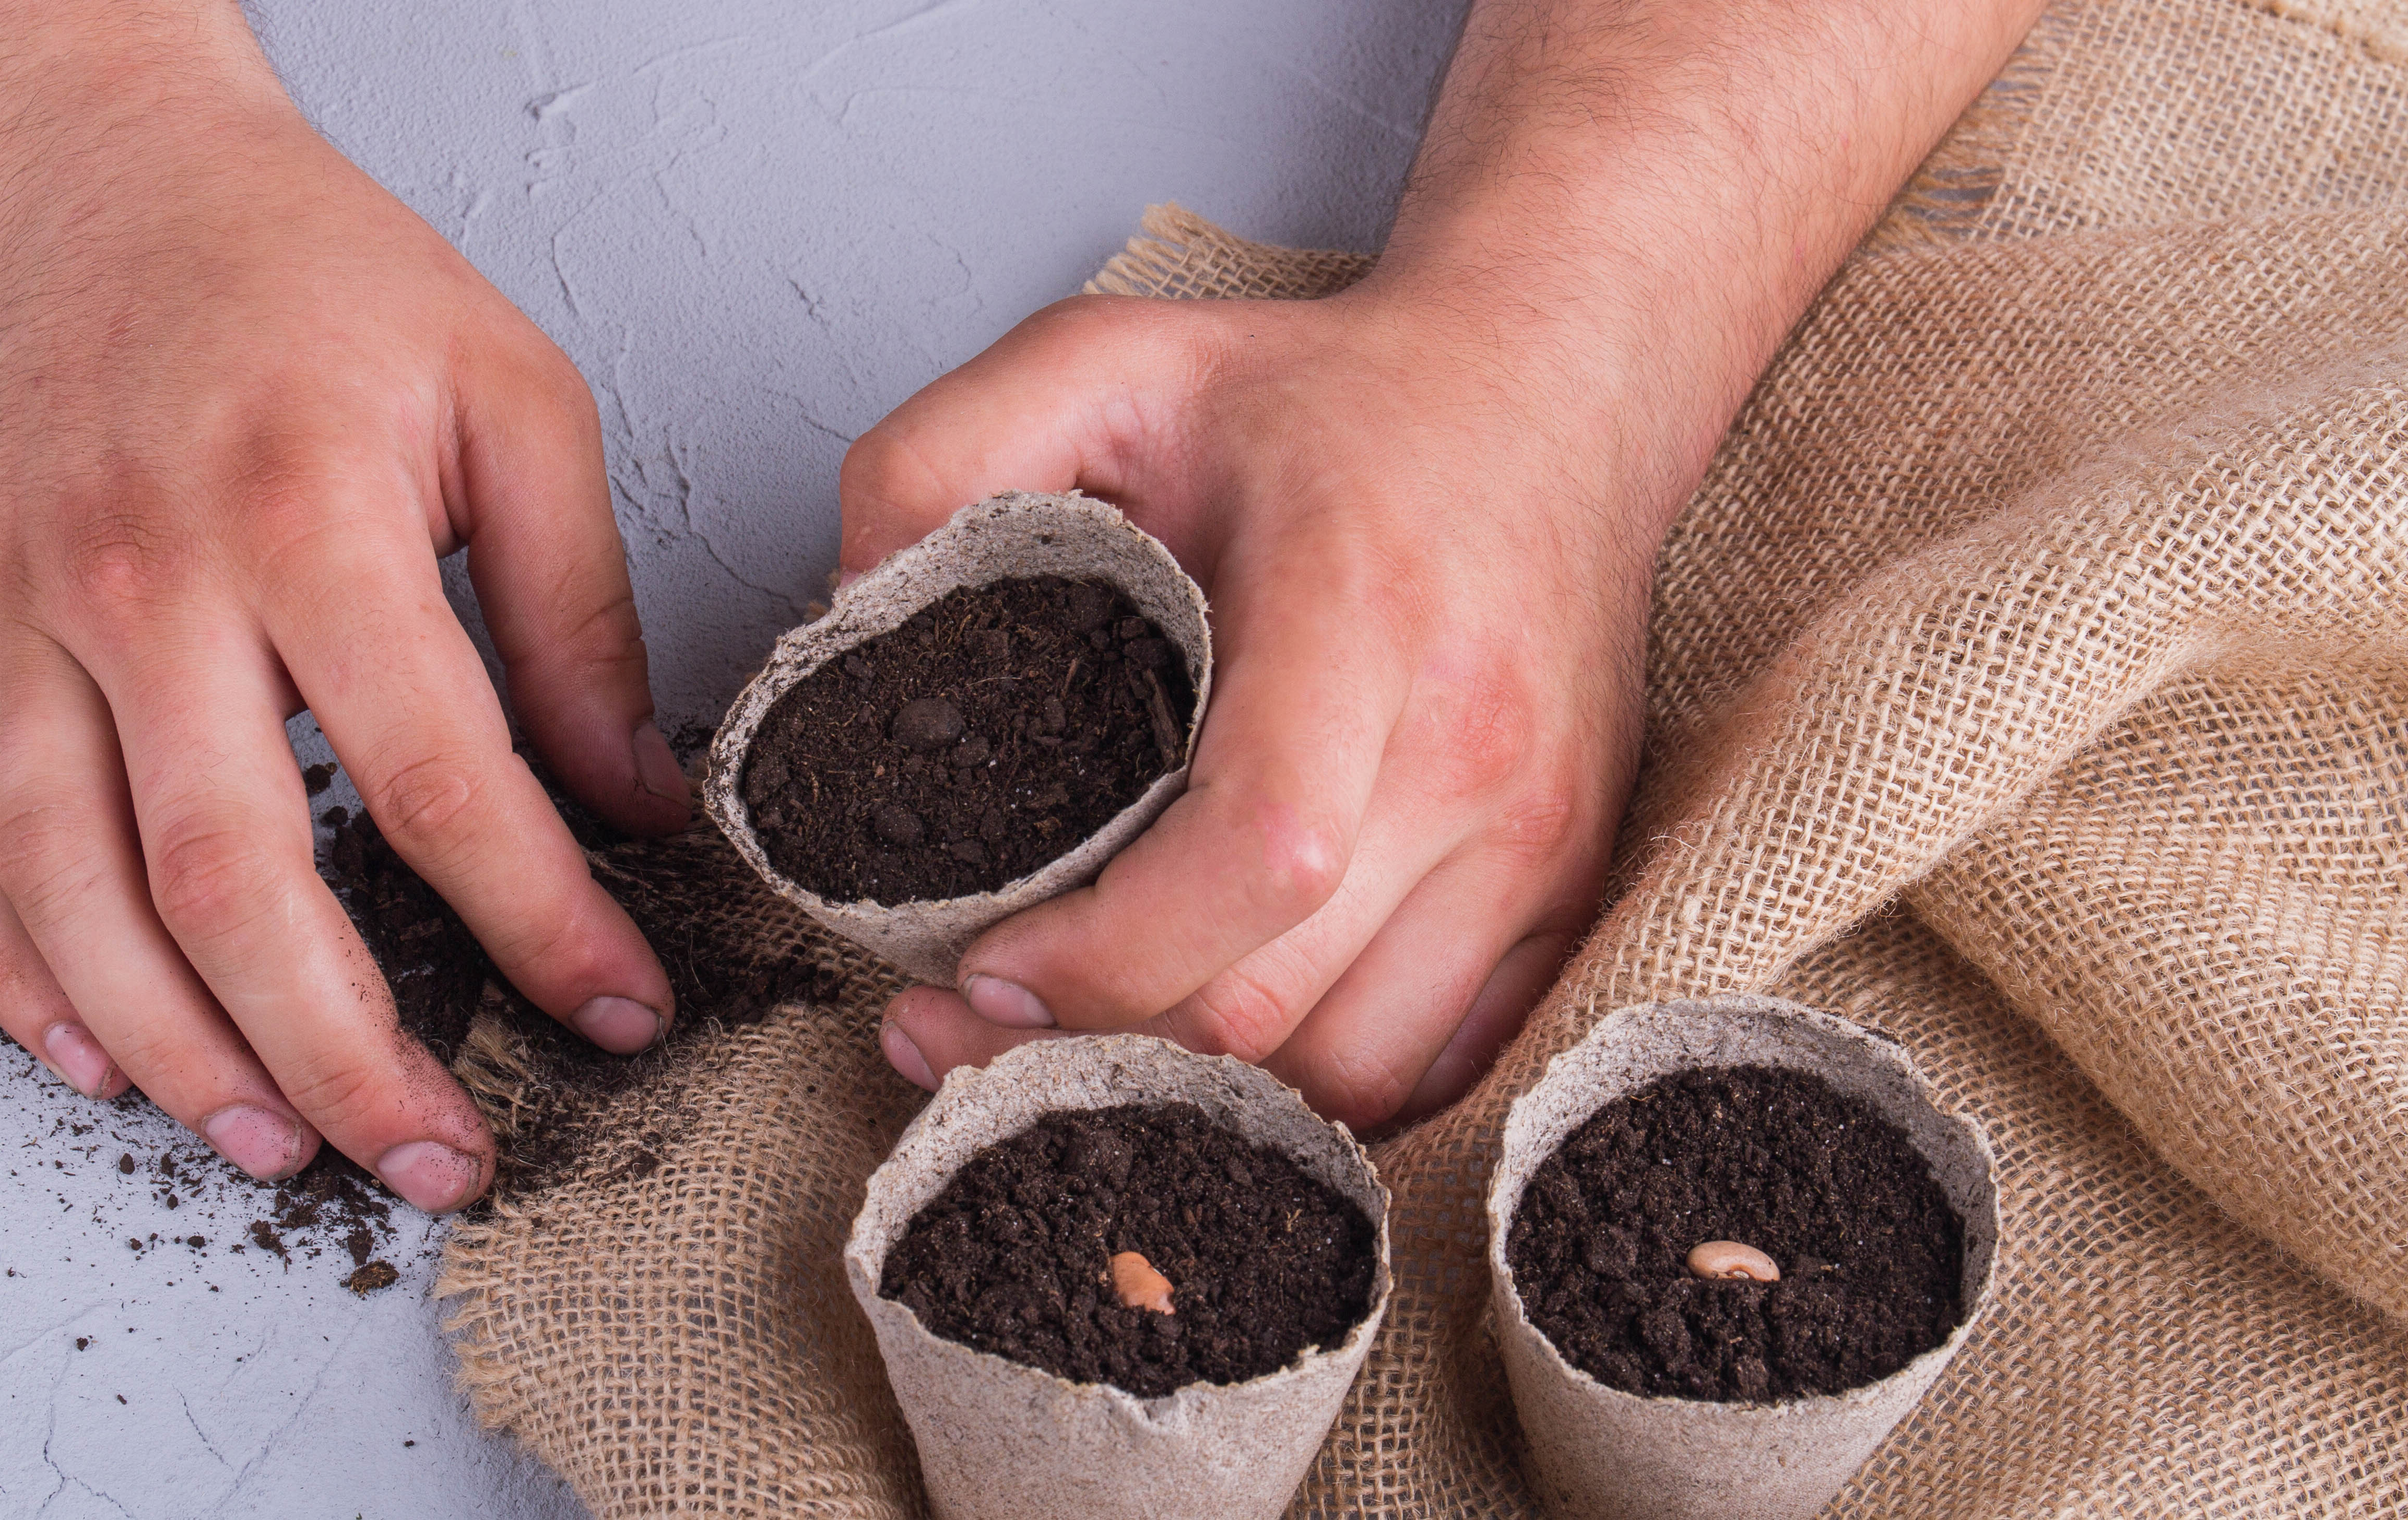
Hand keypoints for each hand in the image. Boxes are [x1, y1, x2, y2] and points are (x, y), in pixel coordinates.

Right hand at [0, 17, 686, 1208]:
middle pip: (235, 882)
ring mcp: (27, 623)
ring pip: (76, 896)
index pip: (441, 780)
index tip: (618, 1007)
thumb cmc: (321, 279)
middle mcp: (148, 586)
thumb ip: (578, 614)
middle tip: (443, 1156)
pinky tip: (106, 1055)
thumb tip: (637, 795)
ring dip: (180, 1053)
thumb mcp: (515, 400)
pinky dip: (23, 973)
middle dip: (348, 1052)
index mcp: (310, 519)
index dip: (539, 923)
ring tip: (284, 1145)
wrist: (111, 182)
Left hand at [844, 289, 1661, 1128]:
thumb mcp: (1107, 361)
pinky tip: (1210, 1038)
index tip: (978, 966)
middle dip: (1093, 1044)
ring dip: (1196, 1085)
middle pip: (1274, 997)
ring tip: (1078, 1036)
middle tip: (961, 1022)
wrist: (1551, 394)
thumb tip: (845, 627)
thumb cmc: (1326, 401)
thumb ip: (938, 459)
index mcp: (1365, 613)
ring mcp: (1537, 836)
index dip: (1100, 957)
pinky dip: (1310, 1088)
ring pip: (1348, 1069)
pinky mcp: (1562, 889)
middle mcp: (1478, 746)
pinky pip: (1431, 1068)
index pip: (1257, 854)